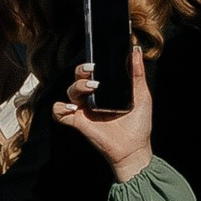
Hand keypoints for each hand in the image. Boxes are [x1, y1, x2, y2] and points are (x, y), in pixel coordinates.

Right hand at [53, 48, 154, 178]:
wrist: (134, 149)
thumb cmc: (138, 125)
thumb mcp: (142, 96)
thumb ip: (137, 74)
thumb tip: (136, 52)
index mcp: (105, 90)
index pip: (93, 71)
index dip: (91, 63)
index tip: (97, 58)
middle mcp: (92, 98)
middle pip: (78, 77)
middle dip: (82, 70)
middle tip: (92, 70)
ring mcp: (83, 110)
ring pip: (70, 91)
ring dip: (78, 86)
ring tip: (92, 87)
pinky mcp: (77, 122)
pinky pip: (58, 112)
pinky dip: (61, 107)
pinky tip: (74, 107)